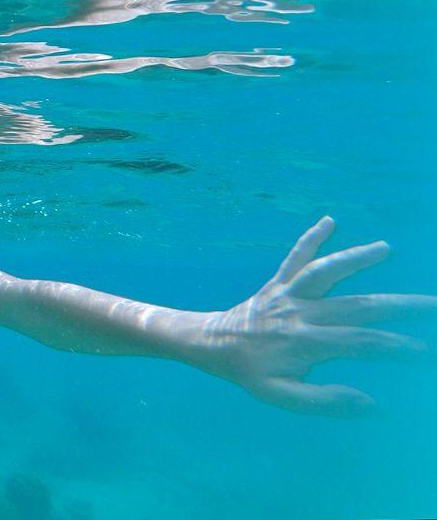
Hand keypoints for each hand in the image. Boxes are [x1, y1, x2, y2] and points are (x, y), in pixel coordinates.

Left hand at [197, 216, 435, 415]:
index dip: (394, 347)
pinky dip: (310, 237)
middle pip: (357, 306)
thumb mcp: (280, 396)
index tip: (423, 350)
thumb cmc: (249, 372)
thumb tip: (371, 404)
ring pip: (326, 271)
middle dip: (399, 305)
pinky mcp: (278, 281)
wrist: (210, 344)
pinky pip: (294, 257)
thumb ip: (324, 400)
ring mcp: (288, 293)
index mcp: (305, 343)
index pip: (360, 344)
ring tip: (384, 248)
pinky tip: (329, 220)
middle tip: (434, 303)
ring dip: (355, 258)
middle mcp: (300, 313)